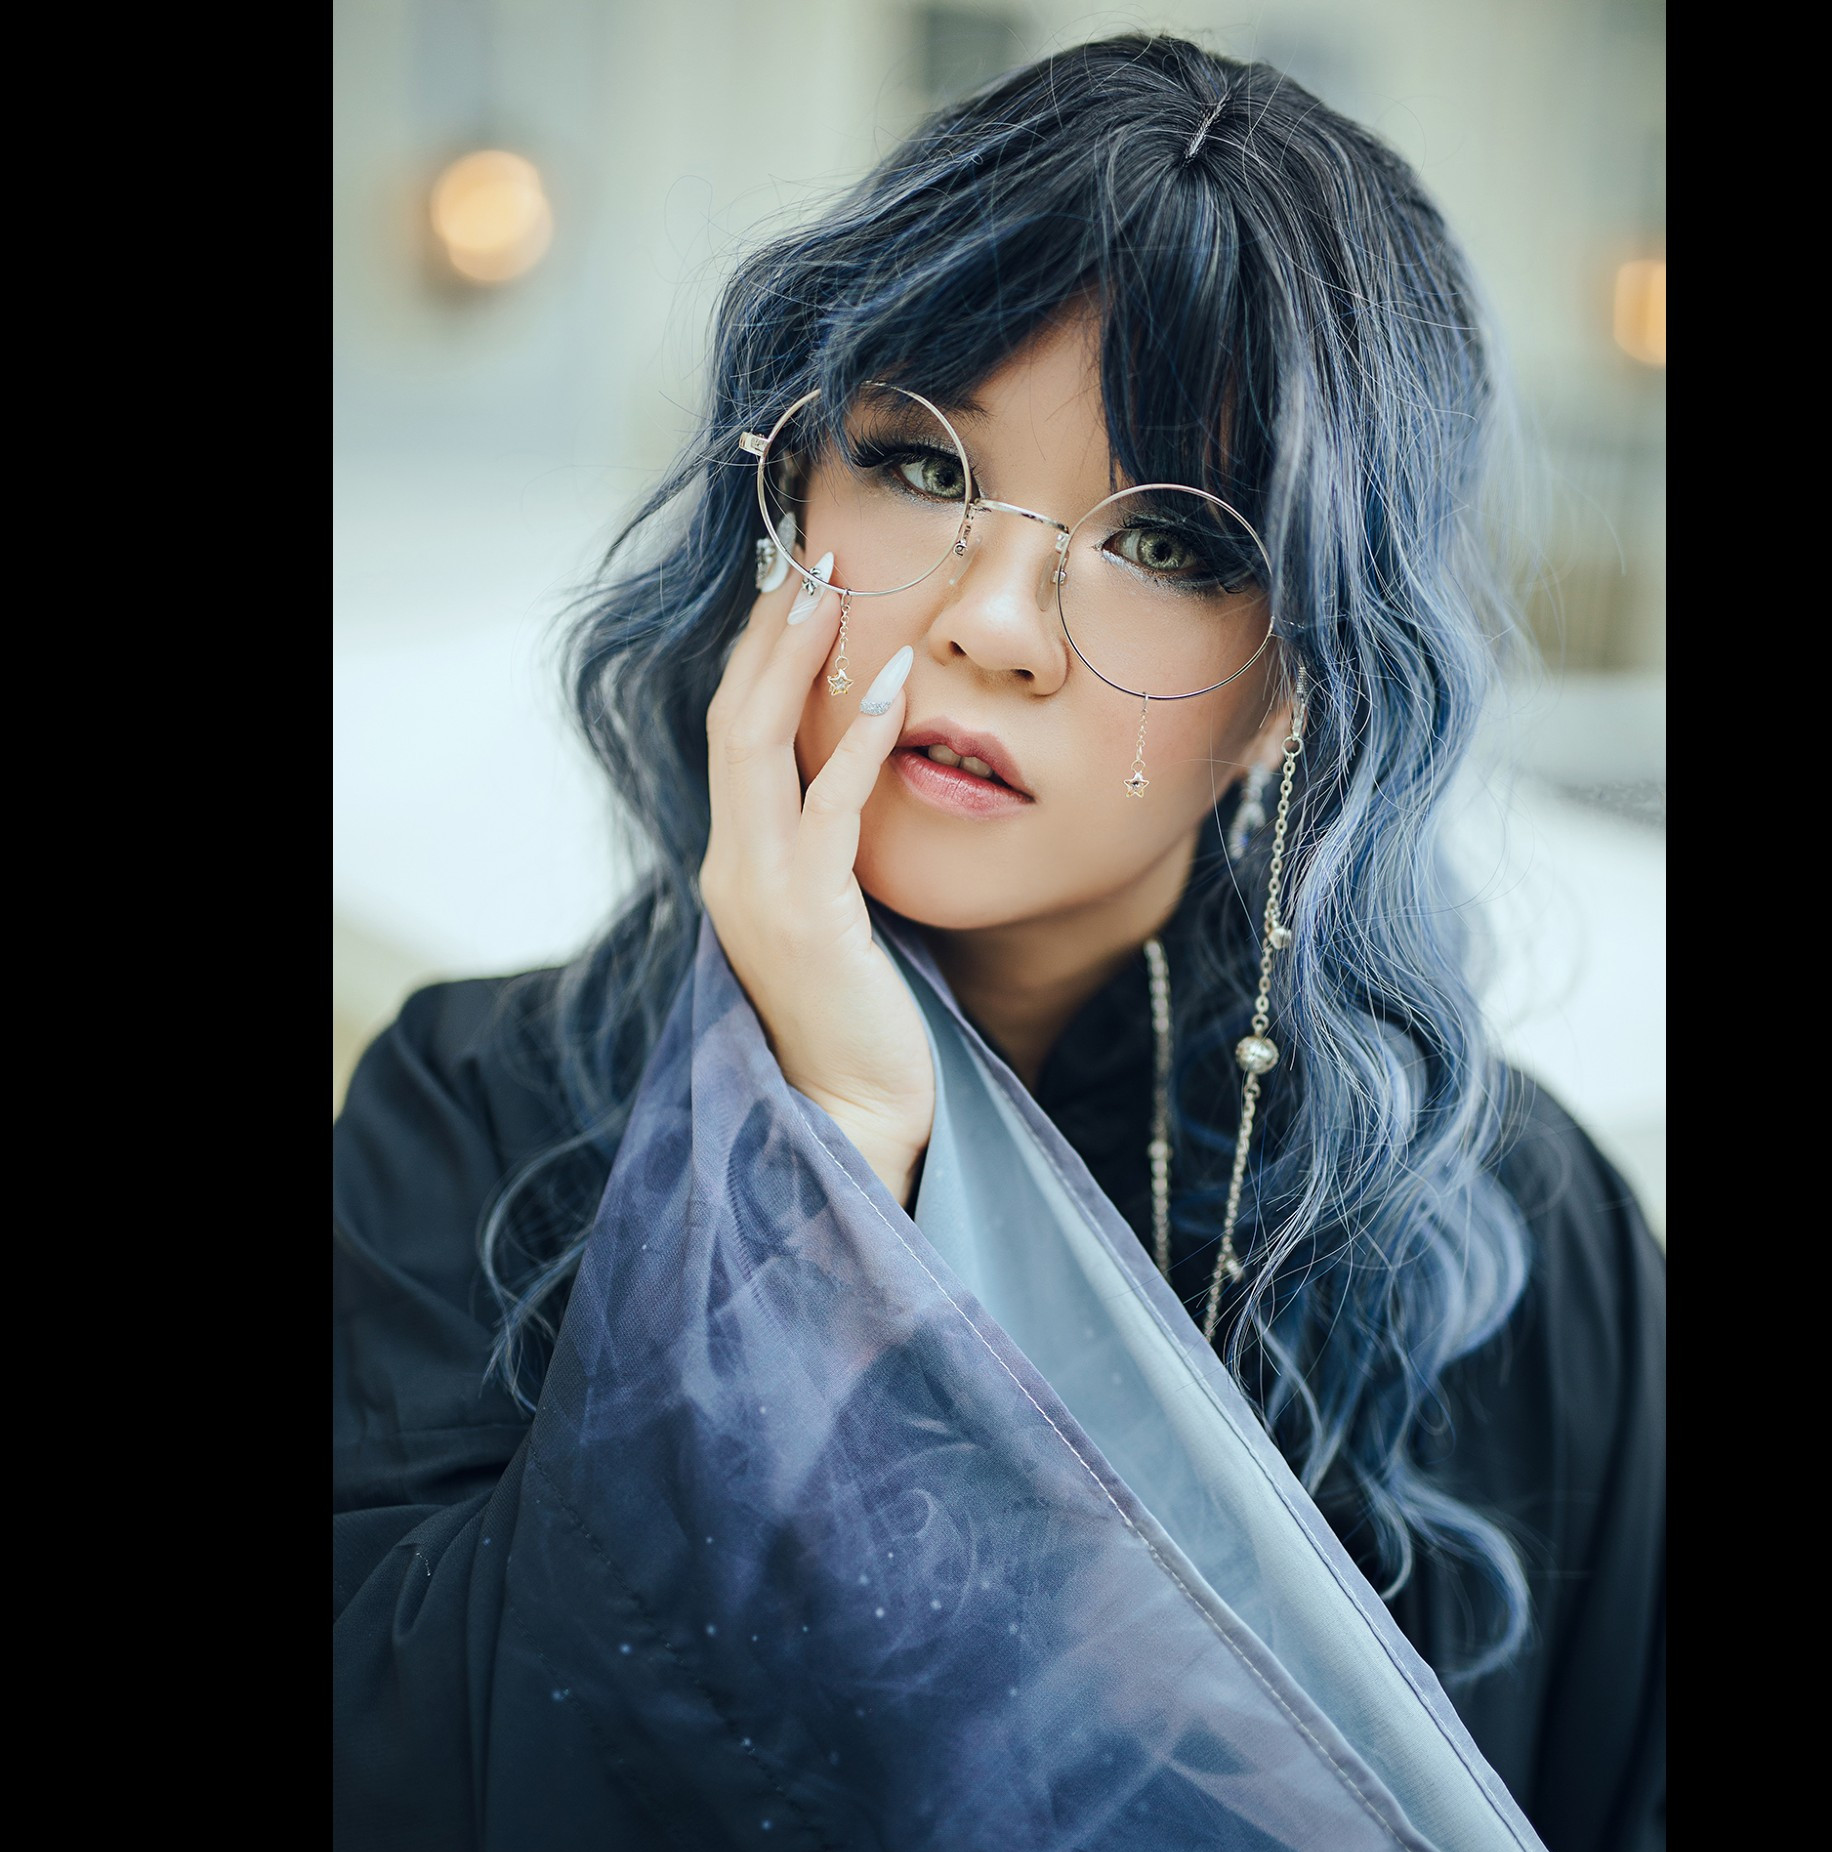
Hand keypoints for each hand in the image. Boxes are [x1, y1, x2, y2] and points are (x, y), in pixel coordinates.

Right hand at [699, 552, 933, 1207]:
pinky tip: (897, 685)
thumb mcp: (838, 921)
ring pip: (756, 744)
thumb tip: (870, 785)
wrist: (857, 1117)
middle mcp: (732, 866)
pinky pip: (828, 808)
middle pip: (734, 719)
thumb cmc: (864, 1025)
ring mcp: (759, 889)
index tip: (799, 585)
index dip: (762, 655)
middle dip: (770, 630)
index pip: (737, 736)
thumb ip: (833, 854)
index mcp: (738, 865)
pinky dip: (858, 740)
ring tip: (833, 585)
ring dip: (795, 658)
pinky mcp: (807, 916)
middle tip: (811, 551)